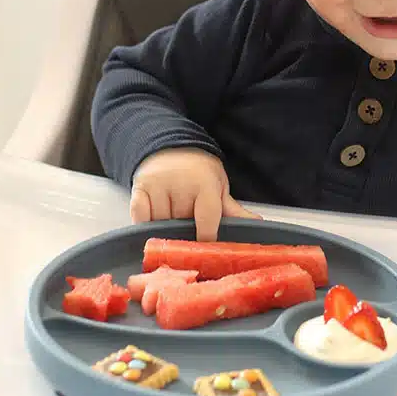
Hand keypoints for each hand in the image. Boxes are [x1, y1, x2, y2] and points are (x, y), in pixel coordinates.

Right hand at [129, 148, 260, 240]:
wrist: (170, 148)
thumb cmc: (198, 172)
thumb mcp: (218, 187)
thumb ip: (232, 209)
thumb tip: (257, 223)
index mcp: (204, 183)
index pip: (206, 219)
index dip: (206, 237)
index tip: (205, 247)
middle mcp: (180, 183)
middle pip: (181, 226)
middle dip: (185, 234)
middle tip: (188, 232)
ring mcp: (157, 186)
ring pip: (160, 226)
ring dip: (165, 231)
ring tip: (173, 221)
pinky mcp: (139, 189)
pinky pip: (140, 219)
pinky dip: (146, 225)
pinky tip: (154, 223)